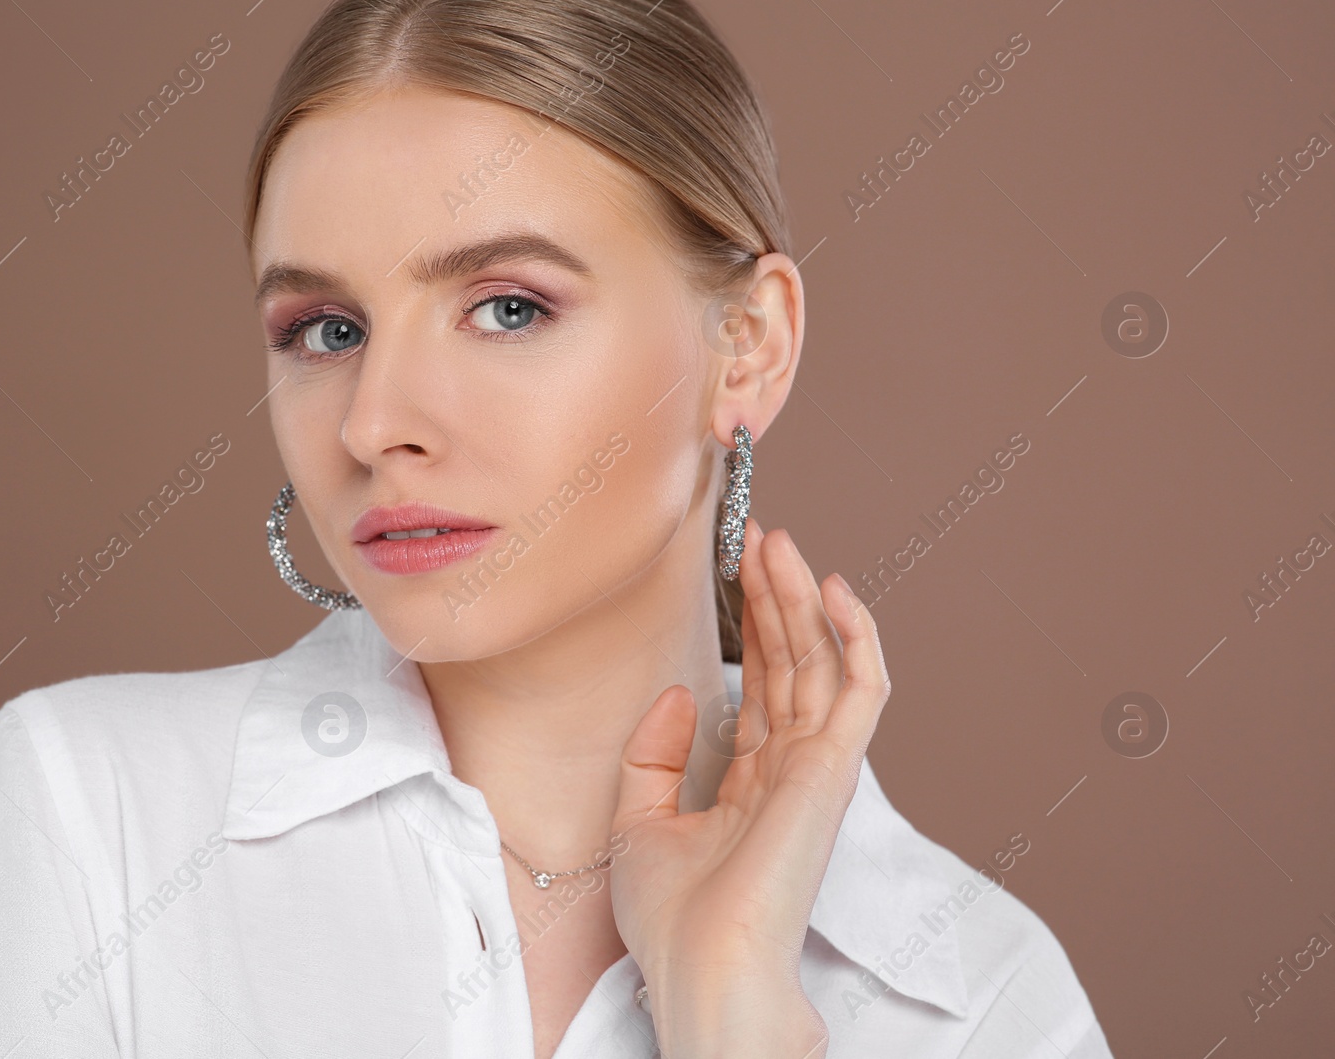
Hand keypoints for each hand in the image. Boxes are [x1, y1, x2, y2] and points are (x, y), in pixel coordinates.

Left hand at [607, 518, 892, 1057]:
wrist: (699, 964)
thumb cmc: (673, 916)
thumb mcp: (638, 821)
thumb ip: (656, 755)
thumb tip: (683, 693)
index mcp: (752, 780)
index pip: (761, 682)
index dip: (752, 623)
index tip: (732, 567)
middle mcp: (791, 767)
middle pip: (792, 660)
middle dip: (775, 594)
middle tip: (756, 536)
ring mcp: (817, 766)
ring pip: (822, 660)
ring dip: (803, 598)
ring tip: (777, 543)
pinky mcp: (834, 769)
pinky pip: (861, 691)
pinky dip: (858, 637)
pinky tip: (837, 589)